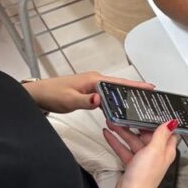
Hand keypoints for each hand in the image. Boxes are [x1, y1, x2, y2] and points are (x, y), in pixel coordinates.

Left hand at [23, 72, 154, 113]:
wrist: (37, 95)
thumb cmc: (51, 94)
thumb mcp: (69, 100)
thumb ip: (86, 101)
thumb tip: (100, 100)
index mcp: (93, 80)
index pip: (119, 82)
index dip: (136, 85)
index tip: (150, 87)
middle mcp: (94, 80)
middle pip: (120, 85)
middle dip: (136, 90)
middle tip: (150, 96)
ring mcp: (92, 85)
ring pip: (113, 91)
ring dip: (126, 96)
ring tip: (140, 102)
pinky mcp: (88, 92)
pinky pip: (106, 95)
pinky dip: (114, 100)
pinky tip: (118, 107)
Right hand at [102, 120, 177, 187]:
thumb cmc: (144, 178)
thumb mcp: (154, 151)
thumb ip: (161, 135)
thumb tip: (172, 122)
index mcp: (165, 151)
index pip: (167, 132)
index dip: (160, 122)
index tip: (152, 112)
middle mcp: (156, 155)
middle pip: (147, 135)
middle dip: (135, 125)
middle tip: (126, 115)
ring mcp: (143, 160)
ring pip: (133, 140)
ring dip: (123, 132)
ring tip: (112, 122)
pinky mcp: (132, 164)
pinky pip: (124, 149)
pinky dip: (117, 142)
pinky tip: (109, 134)